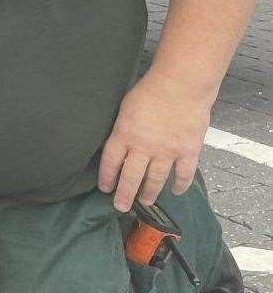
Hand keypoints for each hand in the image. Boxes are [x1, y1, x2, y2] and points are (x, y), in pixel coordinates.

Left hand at [97, 68, 214, 211]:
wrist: (181, 85)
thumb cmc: (149, 90)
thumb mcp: (125, 108)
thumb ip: (122, 129)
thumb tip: (119, 144)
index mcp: (124, 134)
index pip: (111, 162)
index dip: (107, 177)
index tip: (105, 189)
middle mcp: (144, 147)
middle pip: (131, 177)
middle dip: (124, 195)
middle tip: (121, 207)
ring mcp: (167, 151)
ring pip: (156, 180)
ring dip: (149, 193)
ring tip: (145, 202)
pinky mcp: (188, 151)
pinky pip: (183, 174)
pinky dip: (180, 185)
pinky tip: (176, 192)